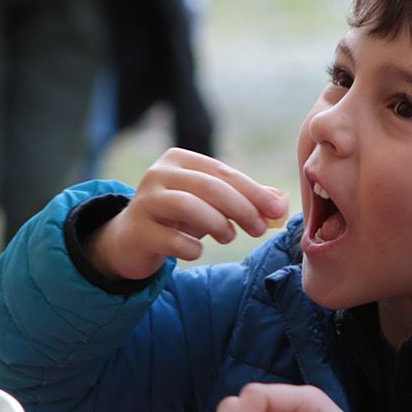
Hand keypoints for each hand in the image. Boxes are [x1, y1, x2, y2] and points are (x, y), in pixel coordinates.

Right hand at [86, 148, 286, 280]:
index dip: (253, 191)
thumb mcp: (210, 205)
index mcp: (179, 160)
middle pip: (208, 186)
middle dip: (240, 207)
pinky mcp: (137, 231)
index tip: (276, 211)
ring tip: (229, 237)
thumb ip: (244, 199)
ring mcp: (145, 202)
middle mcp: (159, 174)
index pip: (222, 172)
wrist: (131, 241)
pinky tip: (196, 251)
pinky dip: (191, 247)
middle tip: (258, 229)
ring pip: (187, 206)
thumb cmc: (177, 219)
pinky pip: (171, 239)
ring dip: (217, 223)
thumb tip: (280, 202)